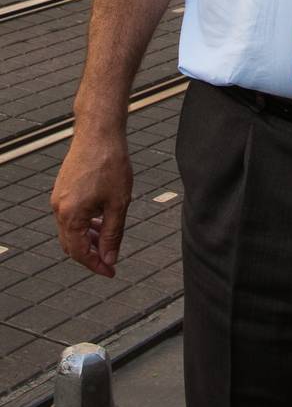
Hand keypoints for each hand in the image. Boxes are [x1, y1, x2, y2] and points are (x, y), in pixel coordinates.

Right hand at [51, 128, 132, 277]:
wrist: (99, 134)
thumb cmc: (110, 164)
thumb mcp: (119, 203)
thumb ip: (114, 233)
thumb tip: (110, 257)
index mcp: (70, 215)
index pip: (79, 252)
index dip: (95, 265)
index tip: (110, 272)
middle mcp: (58, 209)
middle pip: (72, 244)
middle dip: (91, 255)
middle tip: (111, 261)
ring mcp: (58, 199)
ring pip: (71, 230)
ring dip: (89, 239)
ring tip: (110, 241)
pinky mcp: (62, 191)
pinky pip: (71, 217)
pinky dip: (85, 225)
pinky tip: (102, 221)